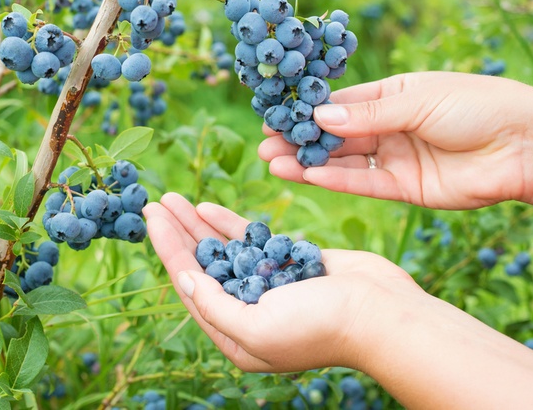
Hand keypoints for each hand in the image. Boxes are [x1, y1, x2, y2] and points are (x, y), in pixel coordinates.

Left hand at [143, 193, 532, 407]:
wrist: (383, 313)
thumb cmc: (322, 326)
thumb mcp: (257, 326)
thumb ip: (215, 305)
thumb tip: (184, 277)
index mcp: (235, 335)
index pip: (190, 285)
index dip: (167, 248)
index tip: (149, 216)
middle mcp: (248, 311)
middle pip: (202, 265)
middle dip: (177, 233)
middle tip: (155, 200)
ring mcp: (269, 285)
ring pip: (223, 250)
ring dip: (198, 225)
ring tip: (174, 197)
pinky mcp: (289, 263)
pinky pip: (251, 241)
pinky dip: (229, 224)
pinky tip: (207, 206)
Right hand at [259, 72, 532, 210]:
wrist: (521, 146)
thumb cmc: (476, 106)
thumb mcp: (417, 100)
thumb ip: (368, 113)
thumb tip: (320, 115)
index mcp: (394, 95)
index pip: (342, 103)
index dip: (309, 110)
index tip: (277, 114)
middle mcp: (390, 127)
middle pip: (337, 135)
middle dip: (301, 139)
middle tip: (266, 144)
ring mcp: (395, 158)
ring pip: (343, 161)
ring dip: (309, 162)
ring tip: (273, 162)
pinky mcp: (404, 188)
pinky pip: (363, 184)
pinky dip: (334, 180)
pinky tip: (306, 176)